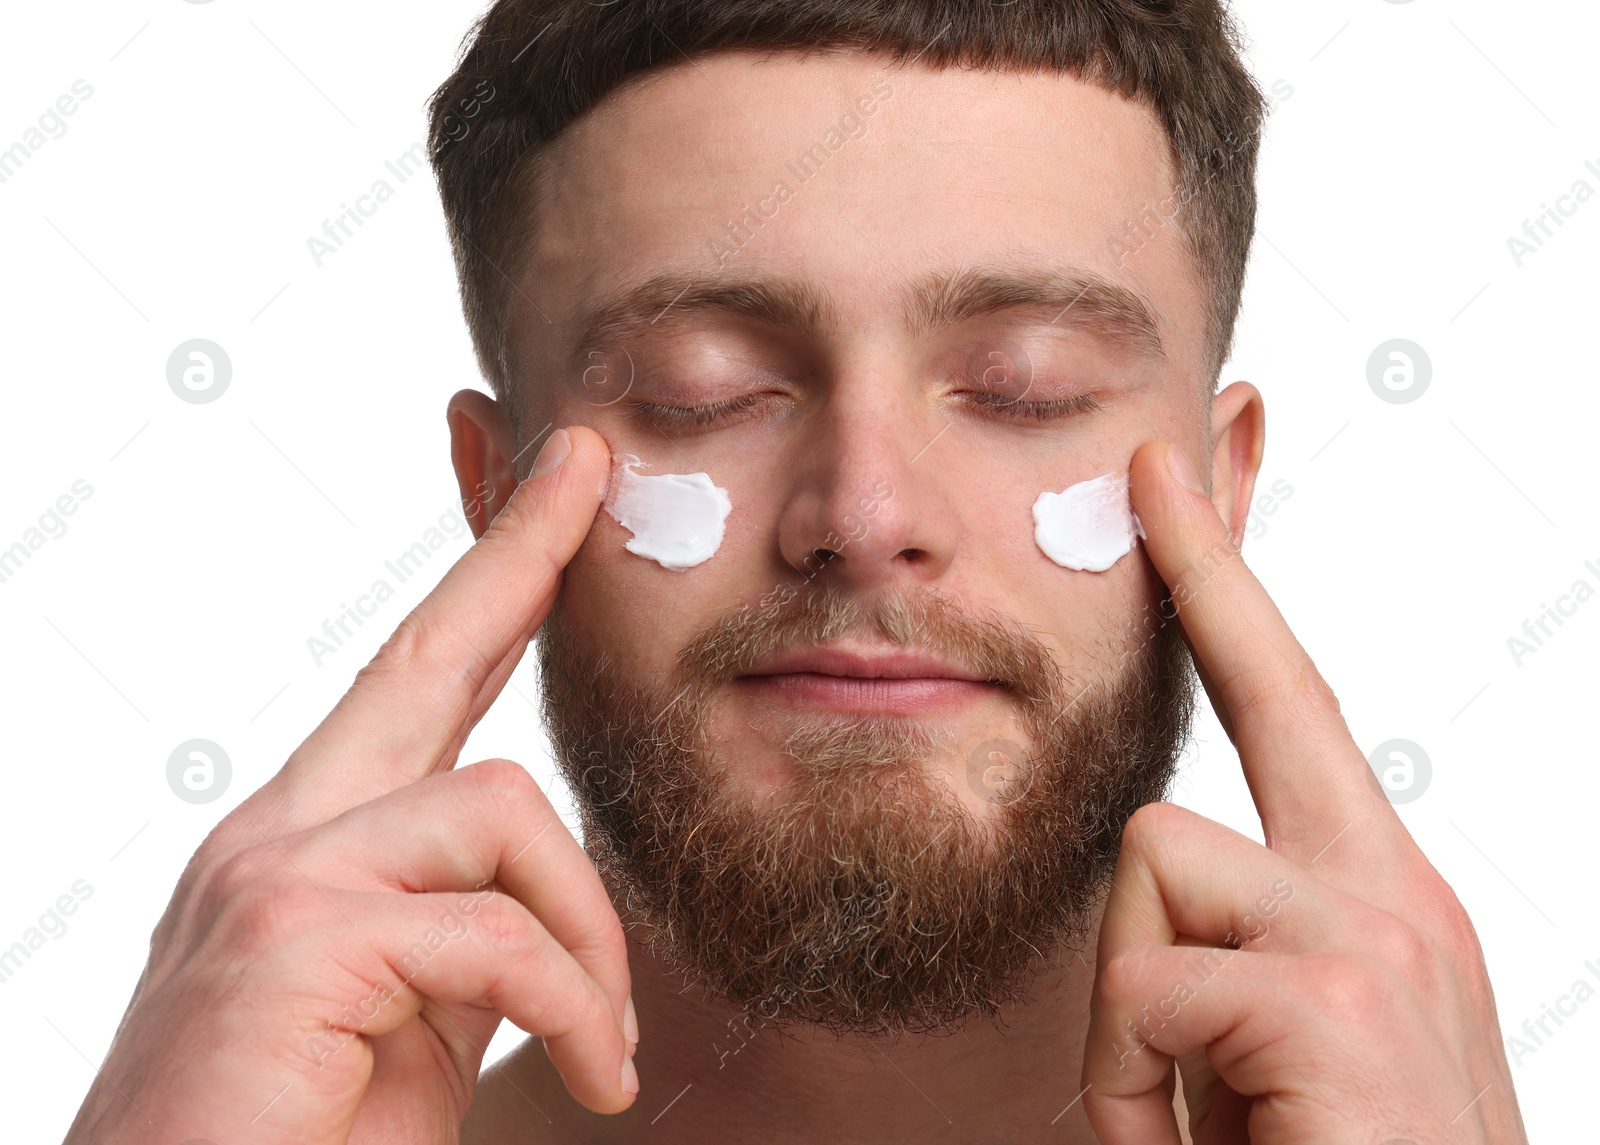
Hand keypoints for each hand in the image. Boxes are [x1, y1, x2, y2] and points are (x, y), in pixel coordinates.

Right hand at [64, 427, 637, 1144]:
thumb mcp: (412, 1022)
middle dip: (516, 550)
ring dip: (588, 932)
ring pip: (502, 804)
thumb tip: (541, 897)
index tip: (540, 486)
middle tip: (586, 465)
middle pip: (421, 652)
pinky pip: (497, 928)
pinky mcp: (289, 938)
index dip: (481, 579)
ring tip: (603, 1044)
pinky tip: (591, 1074)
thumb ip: (463, 937)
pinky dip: (571, 1005)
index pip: (407, 682)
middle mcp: (277, 834)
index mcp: (307, 847)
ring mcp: (273, 874)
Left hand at [1082, 441, 1526, 1143]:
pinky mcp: (1336, 1000)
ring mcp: (1377, 937)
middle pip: (1274, 682)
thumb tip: (1150, 877)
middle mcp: (1397, 894)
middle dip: (1210, 567)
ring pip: (1155, 853)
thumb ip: (1222, 954)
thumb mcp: (1272, 1051)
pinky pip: (1148, 983)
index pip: (1298, 708)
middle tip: (1157, 467)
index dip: (1235, 588)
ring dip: (1128, 998)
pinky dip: (1132, 1083)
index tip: (1182, 482)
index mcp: (1381, 901)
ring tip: (1186, 1109)